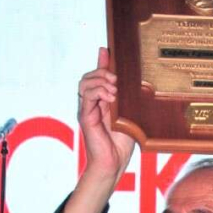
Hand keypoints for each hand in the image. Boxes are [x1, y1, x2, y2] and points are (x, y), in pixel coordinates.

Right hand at [78, 47, 134, 186]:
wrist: (114, 162)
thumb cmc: (122, 142)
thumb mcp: (127, 112)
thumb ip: (124, 94)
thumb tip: (127, 80)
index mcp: (101, 101)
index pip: (96, 75)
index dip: (101, 61)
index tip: (107, 50)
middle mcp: (91, 103)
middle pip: (89, 76)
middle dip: (102, 72)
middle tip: (116, 80)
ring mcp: (86, 109)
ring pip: (85, 83)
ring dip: (100, 81)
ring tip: (114, 90)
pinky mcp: (85, 116)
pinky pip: (86, 95)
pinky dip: (98, 92)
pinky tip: (110, 98)